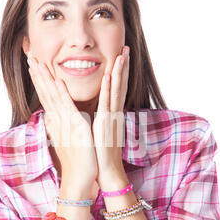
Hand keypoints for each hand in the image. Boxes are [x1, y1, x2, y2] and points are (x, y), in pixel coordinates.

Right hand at [27, 56, 97, 186]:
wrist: (80, 178)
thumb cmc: (77, 160)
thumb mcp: (67, 138)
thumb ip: (61, 126)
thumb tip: (55, 118)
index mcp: (57, 121)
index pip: (46, 96)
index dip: (40, 80)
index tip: (34, 66)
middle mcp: (58, 120)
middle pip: (45, 93)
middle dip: (38, 74)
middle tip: (30, 57)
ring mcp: (65, 123)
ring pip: (53, 96)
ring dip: (46, 78)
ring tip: (38, 62)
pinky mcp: (76, 127)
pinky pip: (68, 106)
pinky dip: (63, 93)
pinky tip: (58, 80)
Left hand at [92, 46, 129, 183]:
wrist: (105, 171)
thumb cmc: (100, 153)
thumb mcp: (99, 132)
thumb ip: (99, 119)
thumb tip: (94, 112)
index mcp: (111, 114)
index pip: (115, 89)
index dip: (118, 72)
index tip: (119, 56)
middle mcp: (114, 113)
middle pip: (119, 85)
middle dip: (122, 66)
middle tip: (125, 47)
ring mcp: (111, 118)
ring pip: (116, 90)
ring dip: (119, 71)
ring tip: (122, 54)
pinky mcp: (105, 125)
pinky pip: (107, 104)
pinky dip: (108, 89)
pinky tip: (109, 76)